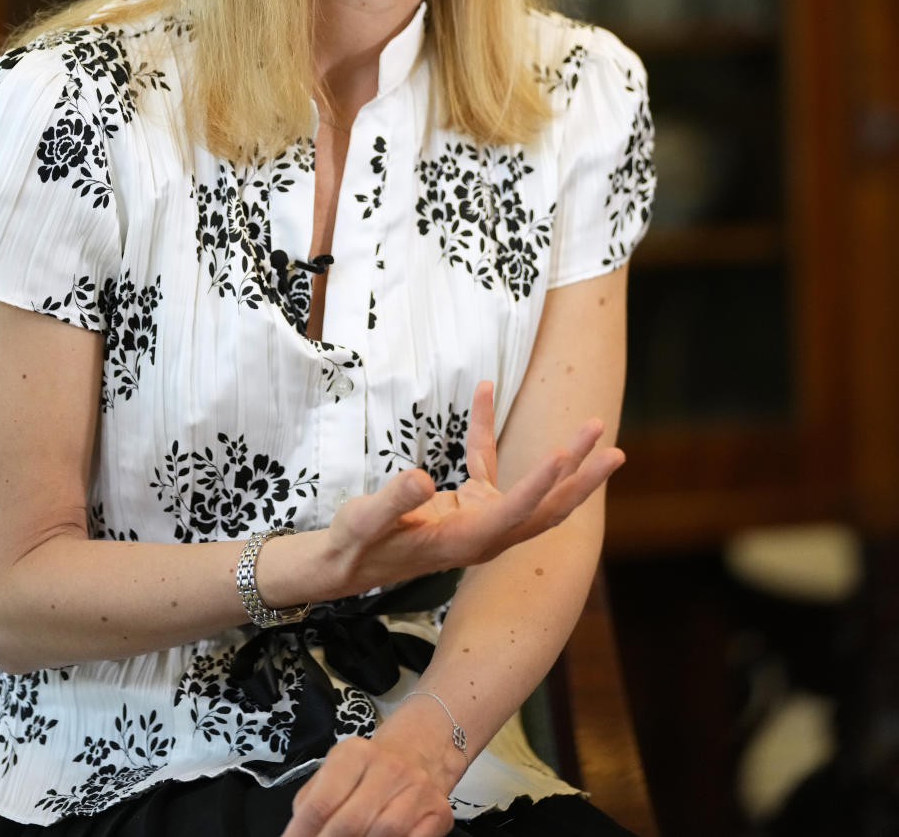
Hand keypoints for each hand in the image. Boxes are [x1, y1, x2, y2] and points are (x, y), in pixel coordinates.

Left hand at [282, 735, 453, 836]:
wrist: (420, 751)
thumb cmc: (368, 770)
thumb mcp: (335, 771)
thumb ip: (312, 802)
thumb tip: (297, 835)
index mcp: (354, 753)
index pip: (320, 803)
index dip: (302, 834)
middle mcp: (388, 766)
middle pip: (350, 823)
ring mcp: (416, 788)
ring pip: (384, 832)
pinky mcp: (438, 811)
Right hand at [323, 380, 622, 595]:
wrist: (344, 564)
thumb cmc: (354, 546)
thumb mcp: (365, 523)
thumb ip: (393, 501)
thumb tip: (421, 480)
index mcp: (466, 541)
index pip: (514, 512)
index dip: (539, 484)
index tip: (561, 454)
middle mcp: (484, 533)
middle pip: (546, 507)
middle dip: (580, 478)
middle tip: (613, 448)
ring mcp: (479, 518)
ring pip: (533, 490)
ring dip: (562, 460)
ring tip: (592, 427)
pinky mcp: (467, 503)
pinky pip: (485, 461)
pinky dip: (485, 429)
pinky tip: (483, 391)